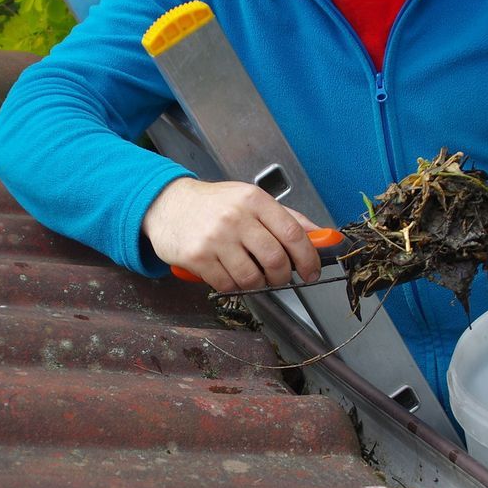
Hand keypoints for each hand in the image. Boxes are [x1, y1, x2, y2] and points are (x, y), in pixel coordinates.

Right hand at [143, 178, 322, 291]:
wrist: (168, 204)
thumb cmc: (214, 204)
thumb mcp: (251, 200)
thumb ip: (287, 217)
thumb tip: (320, 236)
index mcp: (255, 200)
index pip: (294, 234)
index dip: (308, 259)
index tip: (311, 272)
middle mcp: (236, 217)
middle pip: (276, 260)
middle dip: (282, 277)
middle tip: (279, 278)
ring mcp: (216, 238)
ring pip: (252, 278)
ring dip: (258, 284)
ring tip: (252, 275)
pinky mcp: (198, 257)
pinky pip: (227, 285)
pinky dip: (234, 286)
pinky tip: (230, 274)